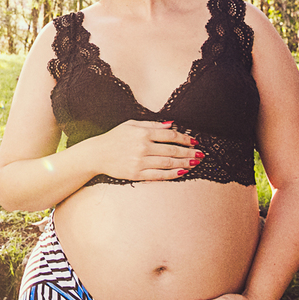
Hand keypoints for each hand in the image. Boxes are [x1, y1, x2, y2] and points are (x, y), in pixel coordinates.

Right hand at [88, 120, 202, 181]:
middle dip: (189, 153)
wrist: (97, 154)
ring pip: (168, 164)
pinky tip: (182, 173)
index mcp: (142, 133)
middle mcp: (143, 147)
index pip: (170, 135)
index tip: (195, 141)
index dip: (185, 138)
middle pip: (172, 151)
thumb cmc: (114, 138)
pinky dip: (172, 174)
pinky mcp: (136, 174)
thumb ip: (151, 124)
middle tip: (201, 155)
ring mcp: (140, 162)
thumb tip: (171, 124)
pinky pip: (159, 175)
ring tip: (196, 164)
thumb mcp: (130, 124)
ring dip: (185, 164)